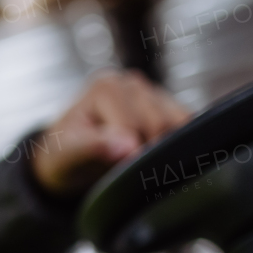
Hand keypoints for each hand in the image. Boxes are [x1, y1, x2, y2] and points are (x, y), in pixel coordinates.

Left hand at [33, 70, 189, 196]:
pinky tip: (157, 155)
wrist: (69, 158)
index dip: (129, 154)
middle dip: (146, 151)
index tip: (117, 169)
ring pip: (179, 124)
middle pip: (159, 124)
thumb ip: (93, 147)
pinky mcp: (168, 106)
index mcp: (105, 87)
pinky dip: (178, 143)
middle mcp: (130, 83)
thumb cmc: (64, 155)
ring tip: (136, 160)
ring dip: (163, 148)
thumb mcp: (67, 154)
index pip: (132, 125)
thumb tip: (128, 147)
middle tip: (126, 168)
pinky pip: (188, 125)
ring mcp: (152, 92)